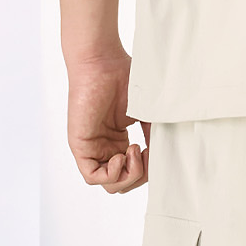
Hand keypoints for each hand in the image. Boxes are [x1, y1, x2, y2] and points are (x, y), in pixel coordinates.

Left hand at [66, 46, 149, 192]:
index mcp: (119, 140)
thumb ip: (155, 137)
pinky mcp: (81, 147)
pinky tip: (121, 155)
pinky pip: (93, 176)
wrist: (103, 62)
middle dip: (139, 176)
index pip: (135, 171)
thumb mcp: (147, 114)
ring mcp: (93, 148)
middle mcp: (106, 147)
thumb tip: (165, 160)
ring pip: (110, 183)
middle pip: (124, 182)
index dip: (149, 170)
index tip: (159, 151)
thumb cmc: (124, 79)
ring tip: (134, 151)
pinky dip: (112, 174)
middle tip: (144, 152)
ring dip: (128, 175)